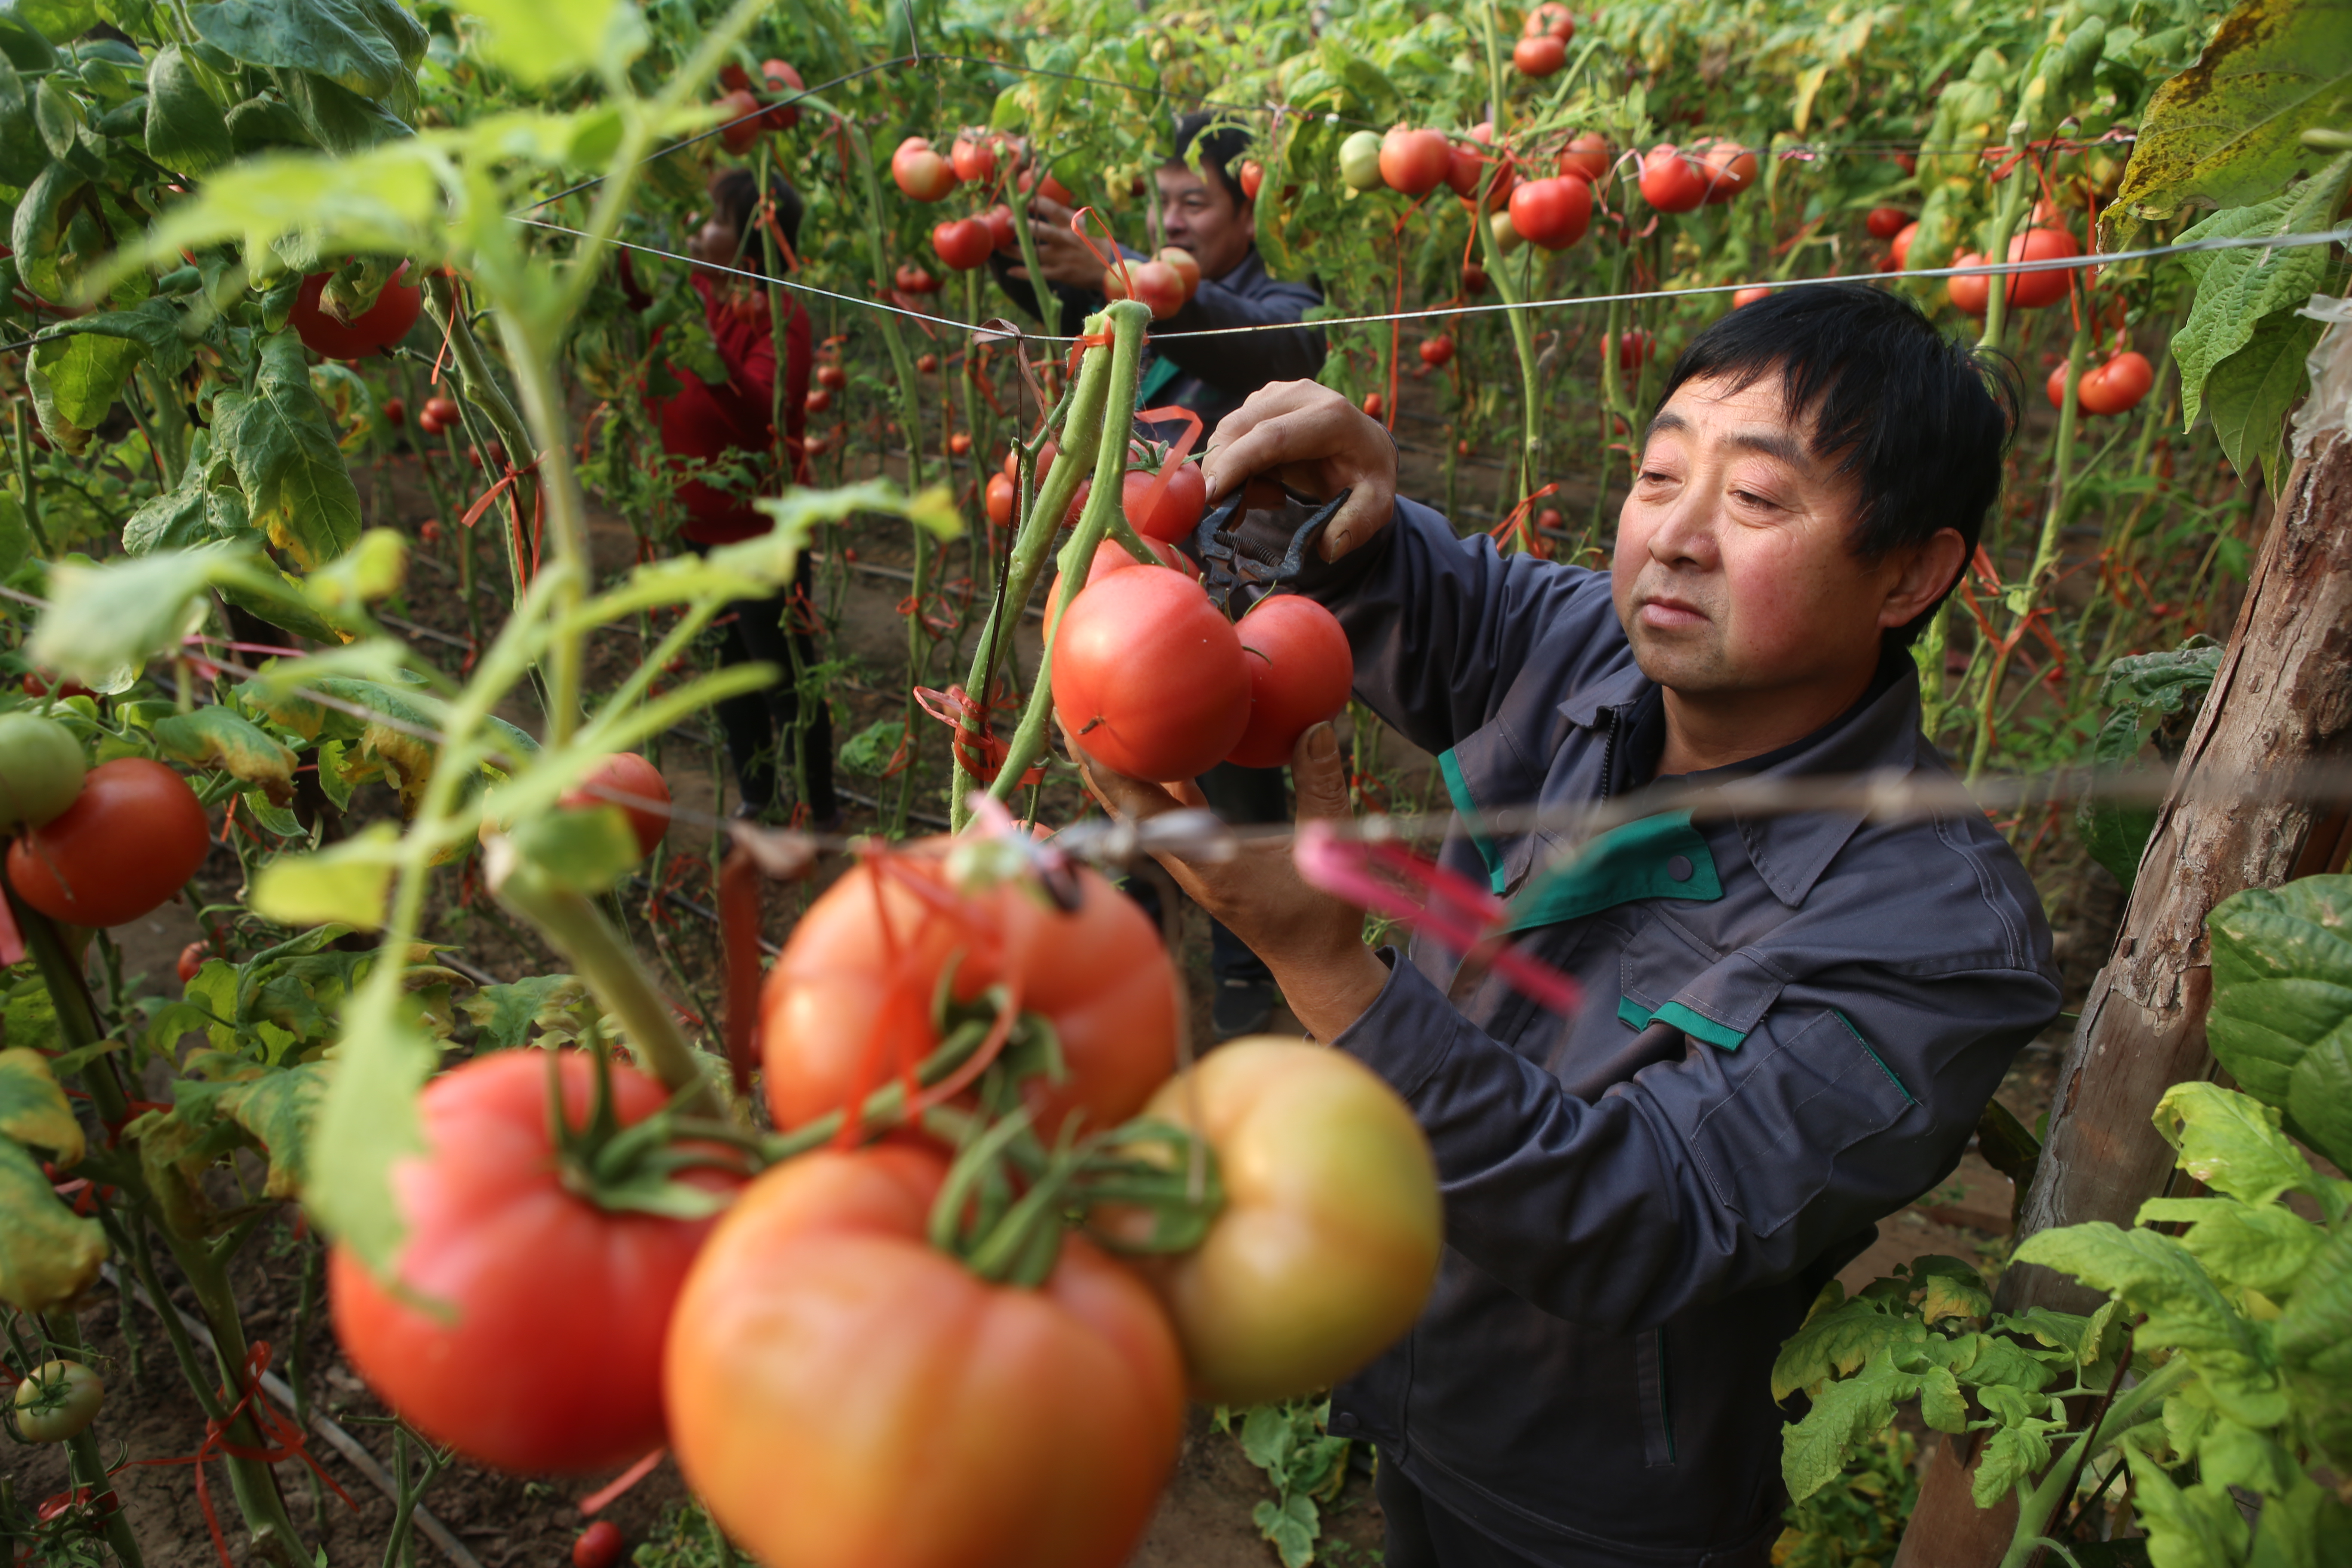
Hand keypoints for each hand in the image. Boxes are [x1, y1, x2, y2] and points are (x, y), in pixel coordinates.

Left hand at [1009, 195, 1119, 289]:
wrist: (1111, 268)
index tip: (1024, 201)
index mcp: (1073, 224)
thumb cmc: (1098, 243)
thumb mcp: (1087, 223)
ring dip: (1015, 251)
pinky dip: (1024, 273)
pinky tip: (1010, 271)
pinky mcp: (1061, 273)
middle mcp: (1066, 239)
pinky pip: (1038, 273)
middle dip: (1023, 226)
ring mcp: (1062, 257)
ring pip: (1034, 254)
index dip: (1037, 203)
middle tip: (1008, 222)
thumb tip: (1054, 200)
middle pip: (1040, 231)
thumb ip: (1068, 214)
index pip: (1052, 209)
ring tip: (1001, 247)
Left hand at [1064, 720, 1389, 1041]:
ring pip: (1137, 807)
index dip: (1108, 769)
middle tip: (1066, 704)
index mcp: (1203, 859)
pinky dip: (1153, 777)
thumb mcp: (1324, 846)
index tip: (1081, 729)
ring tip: (1098, 719)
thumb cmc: (1320, 915)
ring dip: (1116, 766)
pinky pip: (1164, 811)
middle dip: (1093, 756)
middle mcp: (1182, 859)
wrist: (1312, 963)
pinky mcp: (1197, 858)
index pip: (1140, 808)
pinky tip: (1155, 746)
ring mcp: (1186, 860)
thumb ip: (1321, 786)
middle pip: (1121, 802)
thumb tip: (1315, 727)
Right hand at [1201, 382, 1396, 560]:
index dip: (1235, 465)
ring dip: (1231, 474)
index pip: (1270, 436)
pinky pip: (1230, 436)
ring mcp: (1275, 394)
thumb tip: (1330, 548)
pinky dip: (1234, 465)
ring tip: (1272, 496)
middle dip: (1224, 476)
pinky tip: (1267, 481)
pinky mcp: (1260, 401)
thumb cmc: (1366, 475)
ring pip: (1228, 433)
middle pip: (1238, 430)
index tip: (1211, 497)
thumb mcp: (1375, 506)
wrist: (1365, 446)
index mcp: (1331, 416)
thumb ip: (1356, 526)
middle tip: (1240, 515)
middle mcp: (1299, 395)